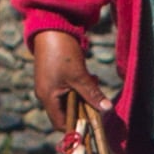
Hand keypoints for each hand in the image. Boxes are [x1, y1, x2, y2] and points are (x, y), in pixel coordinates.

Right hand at [28, 28, 99, 150]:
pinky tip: (91, 77)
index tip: (94, 123)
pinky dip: (81, 87)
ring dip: (85, 96)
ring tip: (94, 82)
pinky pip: (70, 89)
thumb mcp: (80, 75)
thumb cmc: (62, 51)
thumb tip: (106, 110)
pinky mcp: (56, 77)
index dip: (77, 127)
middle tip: (99, 99)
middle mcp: (46, 94)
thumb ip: (92, 94)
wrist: (52, 26)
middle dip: (85, 108)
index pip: (61, 124)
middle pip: (67, 113)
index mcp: (48, 97)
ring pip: (71, 100)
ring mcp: (50, 85)